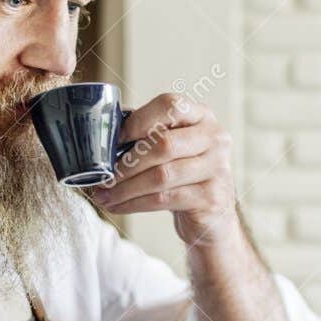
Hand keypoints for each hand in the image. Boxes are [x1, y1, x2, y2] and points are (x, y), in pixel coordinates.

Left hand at [90, 93, 238, 246]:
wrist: (212, 214)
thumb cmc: (184, 176)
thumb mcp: (172, 148)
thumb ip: (146, 134)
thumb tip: (104, 132)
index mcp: (202, 116)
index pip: (171, 105)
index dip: (139, 121)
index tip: (114, 139)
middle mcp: (215, 138)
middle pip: (164, 144)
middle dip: (127, 163)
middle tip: (102, 177)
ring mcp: (217, 168)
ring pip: (161, 175)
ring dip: (126, 187)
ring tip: (104, 194)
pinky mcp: (210, 198)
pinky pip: (164, 199)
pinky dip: (134, 203)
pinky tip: (118, 206)